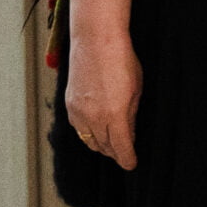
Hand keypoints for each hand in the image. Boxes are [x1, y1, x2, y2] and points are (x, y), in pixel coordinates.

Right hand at [65, 0, 140, 169]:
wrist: (96, 41)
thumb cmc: (122, 61)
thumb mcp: (137, 89)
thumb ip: (131, 115)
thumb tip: (129, 134)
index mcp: (115, 115)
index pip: (121, 148)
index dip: (127, 159)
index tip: (131, 164)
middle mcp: (94, 118)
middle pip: (104, 147)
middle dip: (115, 153)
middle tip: (124, 154)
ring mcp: (79, 112)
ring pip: (89, 140)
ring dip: (101, 145)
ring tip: (111, 145)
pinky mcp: (69, 105)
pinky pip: (78, 128)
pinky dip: (88, 133)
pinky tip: (96, 130)